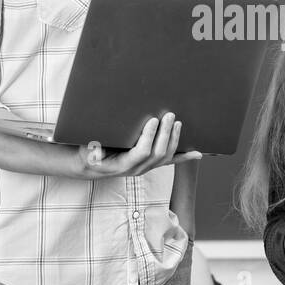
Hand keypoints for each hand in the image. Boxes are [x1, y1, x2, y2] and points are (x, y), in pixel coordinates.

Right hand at [77, 112, 202, 179]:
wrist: (91, 165)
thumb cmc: (88, 154)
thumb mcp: (87, 151)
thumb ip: (92, 150)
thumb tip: (95, 148)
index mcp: (122, 165)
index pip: (141, 153)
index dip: (148, 137)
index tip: (152, 120)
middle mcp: (137, 169)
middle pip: (158, 154)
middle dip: (165, 134)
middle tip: (169, 116)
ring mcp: (145, 167)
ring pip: (166, 157)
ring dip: (174, 140)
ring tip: (177, 123)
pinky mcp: (150, 164)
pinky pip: (169, 162)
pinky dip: (184, 157)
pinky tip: (197, 153)